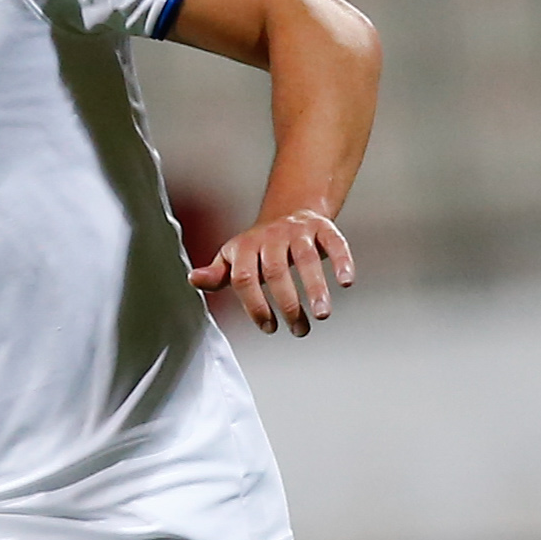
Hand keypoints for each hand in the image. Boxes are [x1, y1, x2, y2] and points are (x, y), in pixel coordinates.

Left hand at [190, 208, 355, 335]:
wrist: (289, 210)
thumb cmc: (260, 246)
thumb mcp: (234, 258)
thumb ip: (218, 274)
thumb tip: (194, 279)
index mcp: (245, 246)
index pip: (244, 278)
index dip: (254, 305)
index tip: (268, 327)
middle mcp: (270, 236)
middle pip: (275, 271)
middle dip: (287, 303)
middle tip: (298, 329)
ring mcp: (297, 231)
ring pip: (306, 258)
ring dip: (315, 289)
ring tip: (322, 315)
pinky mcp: (322, 227)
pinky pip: (334, 242)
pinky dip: (342, 261)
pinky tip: (347, 282)